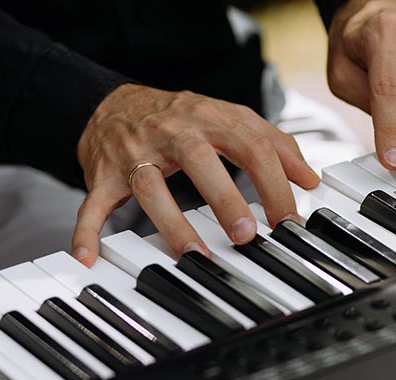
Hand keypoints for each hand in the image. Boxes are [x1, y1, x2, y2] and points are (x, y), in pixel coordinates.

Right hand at [71, 84, 319, 265]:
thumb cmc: (178, 119)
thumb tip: (309, 178)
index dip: (273, 181)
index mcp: (207, 118)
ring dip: (171, 223)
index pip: (249, 145)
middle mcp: (171, 133)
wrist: (112, 105)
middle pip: (200, 160)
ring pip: (150, 187)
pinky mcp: (102, 177)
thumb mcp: (228, 119)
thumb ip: (271, 143)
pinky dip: (86, 232)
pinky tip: (86, 257)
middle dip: (225, 198)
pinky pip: (93, 205)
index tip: (288, 218)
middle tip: (245, 233)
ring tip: (193, 253)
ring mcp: (134, 155)